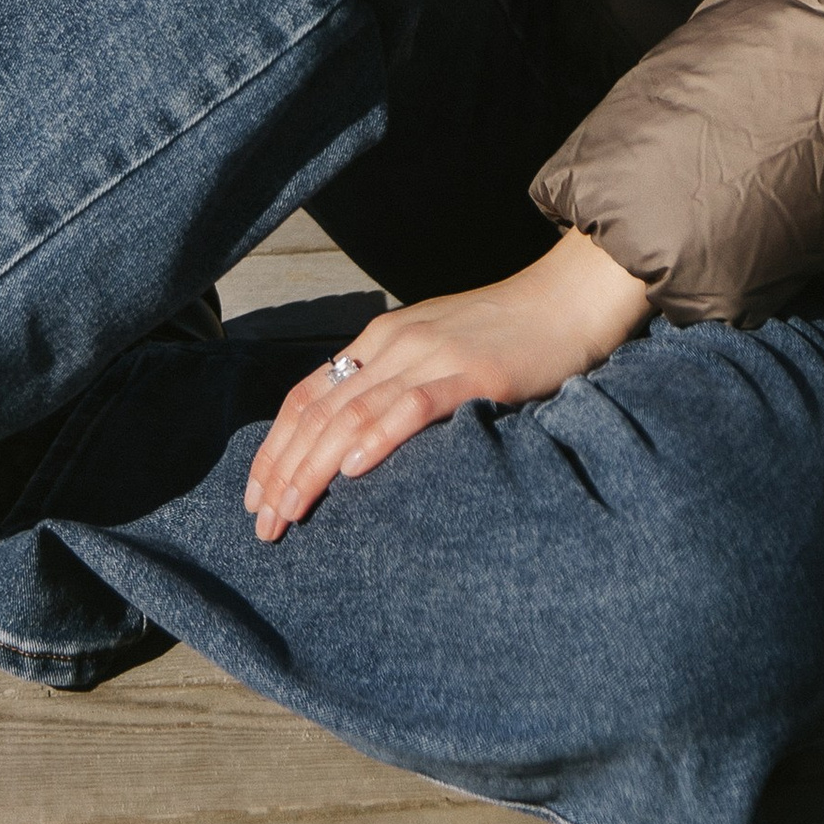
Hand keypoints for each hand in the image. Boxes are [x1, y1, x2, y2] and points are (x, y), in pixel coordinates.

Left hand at [244, 232, 650, 538]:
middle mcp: (396, 343)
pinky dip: (377, 438)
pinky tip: (353, 470)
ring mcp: (432, 356)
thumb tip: (352, 441)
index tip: (255, 496)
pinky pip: (414, 407)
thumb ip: (396, 384)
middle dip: (283, 470)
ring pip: (353, 414)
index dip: (275, 447)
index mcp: (381, 338)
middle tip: (263, 524)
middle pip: (319, 411)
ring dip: (314, 468)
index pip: (307, 396)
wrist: (568, 299)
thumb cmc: (506, 333)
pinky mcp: (473, 374)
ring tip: (291, 512)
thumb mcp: (435, 350)